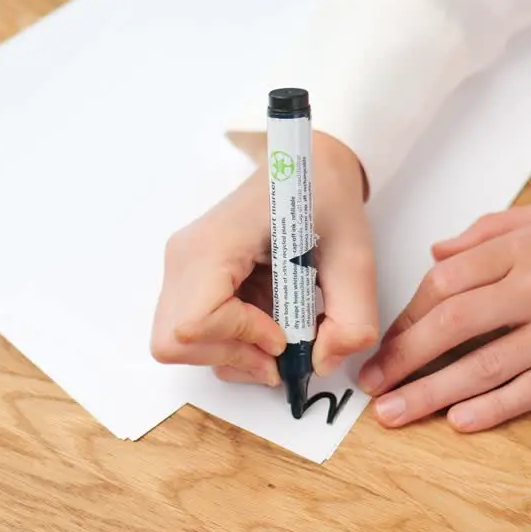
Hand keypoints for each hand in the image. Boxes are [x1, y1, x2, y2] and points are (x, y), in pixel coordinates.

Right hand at [151, 132, 378, 384]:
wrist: (310, 168)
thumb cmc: (325, 198)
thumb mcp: (355, 256)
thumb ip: (351, 316)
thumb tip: (323, 363)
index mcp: (214, 243)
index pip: (196, 321)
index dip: (241, 340)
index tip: (283, 335)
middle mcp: (185, 258)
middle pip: (175, 341)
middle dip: (231, 357)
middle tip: (279, 350)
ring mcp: (183, 270)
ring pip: (181, 344)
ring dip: (233, 353)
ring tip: (278, 333)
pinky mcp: (192, 279)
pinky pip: (195, 332)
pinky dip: (231, 342)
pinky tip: (267, 321)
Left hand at [358, 196, 530, 430]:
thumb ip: (493, 230)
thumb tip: (441, 250)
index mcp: (525, 247)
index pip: (446, 280)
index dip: (409, 313)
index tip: (386, 335)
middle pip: (452, 323)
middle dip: (404, 355)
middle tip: (371, 382)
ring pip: (485, 364)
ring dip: (434, 391)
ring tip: (396, 413)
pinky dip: (495, 406)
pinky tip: (462, 421)